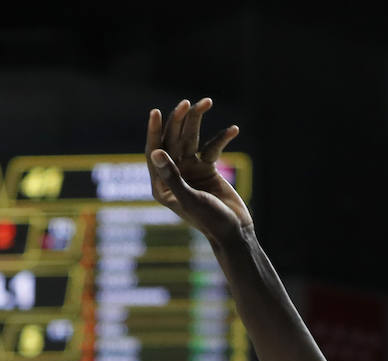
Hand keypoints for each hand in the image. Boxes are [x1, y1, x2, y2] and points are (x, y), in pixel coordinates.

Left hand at [146, 99, 252, 247]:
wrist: (233, 231)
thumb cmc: (209, 220)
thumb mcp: (190, 198)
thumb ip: (172, 176)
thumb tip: (156, 152)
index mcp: (161, 186)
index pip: (154, 153)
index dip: (154, 132)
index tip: (155, 112)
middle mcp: (173, 176)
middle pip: (172, 141)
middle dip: (179, 121)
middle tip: (187, 104)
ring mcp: (190, 171)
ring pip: (191, 139)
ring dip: (197, 121)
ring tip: (206, 102)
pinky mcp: (207, 169)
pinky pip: (212, 147)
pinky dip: (222, 137)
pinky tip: (233, 130)